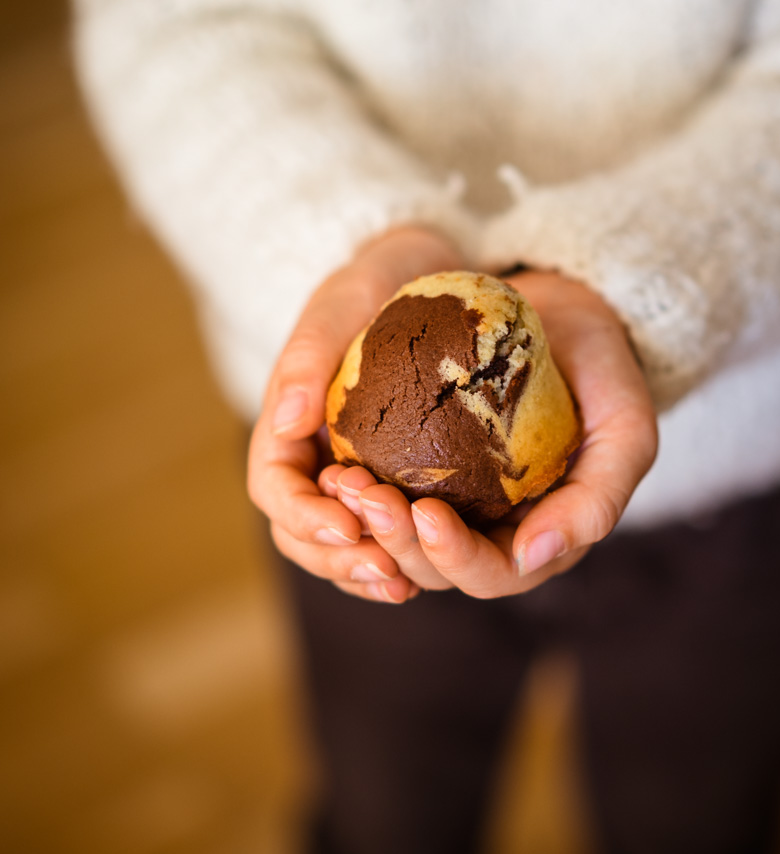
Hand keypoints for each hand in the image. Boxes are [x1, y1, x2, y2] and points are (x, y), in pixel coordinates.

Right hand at [247, 226, 463, 602]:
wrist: (422, 270)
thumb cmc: (376, 280)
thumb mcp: (340, 304)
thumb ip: (307, 360)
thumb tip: (285, 423)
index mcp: (288, 422)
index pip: (274, 487)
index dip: (303, 516)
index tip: (348, 524)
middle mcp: (314, 456)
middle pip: (301, 531)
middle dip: (337, 557)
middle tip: (388, 569)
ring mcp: (350, 471)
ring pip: (340, 543)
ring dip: (367, 568)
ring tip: (407, 583)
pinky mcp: (392, 477)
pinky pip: (384, 532)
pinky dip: (399, 556)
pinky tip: (429, 566)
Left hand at [320, 269, 656, 597]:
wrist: (566, 312)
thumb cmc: (604, 370)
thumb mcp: (626, 429)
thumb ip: (598, 499)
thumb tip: (531, 556)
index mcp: (540, 536)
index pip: (489, 572)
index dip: (452, 556)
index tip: (424, 512)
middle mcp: (491, 530)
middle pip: (431, 566)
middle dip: (392, 540)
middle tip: (360, 493)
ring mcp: (454, 500)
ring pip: (396, 538)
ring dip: (363, 521)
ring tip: (339, 481)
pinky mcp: (422, 465)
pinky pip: (383, 492)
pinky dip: (356, 491)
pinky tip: (334, 466)